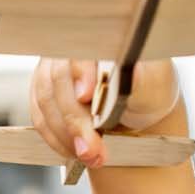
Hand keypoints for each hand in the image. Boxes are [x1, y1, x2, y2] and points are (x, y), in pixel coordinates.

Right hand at [27, 57, 181, 169]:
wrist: (139, 109)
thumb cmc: (149, 89)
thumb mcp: (154, 84)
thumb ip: (140, 79)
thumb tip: (131, 74)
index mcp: (100, 37)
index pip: (81, 49)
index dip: (81, 73)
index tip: (87, 96)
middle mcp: (71, 49)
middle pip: (58, 79)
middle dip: (75, 120)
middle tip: (92, 149)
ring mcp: (53, 70)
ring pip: (46, 101)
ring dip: (66, 135)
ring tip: (90, 155)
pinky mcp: (45, 94)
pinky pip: (40, 117)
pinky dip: (57, 139)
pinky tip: (75, 150)